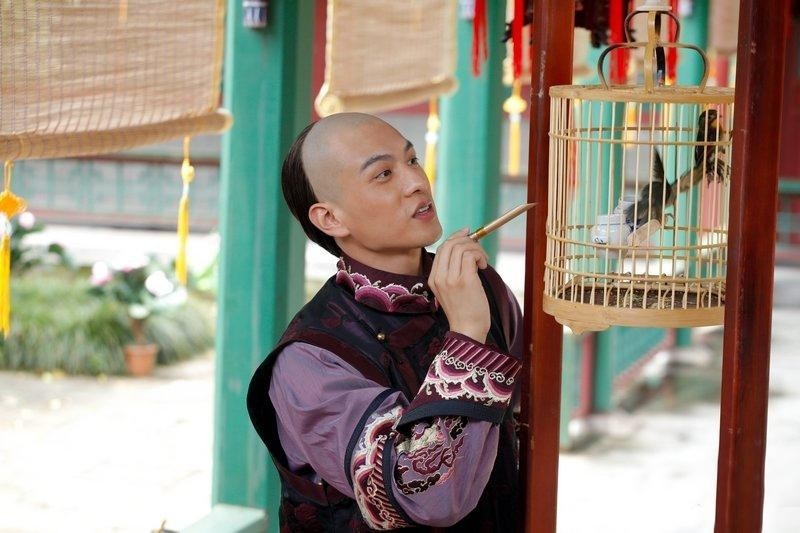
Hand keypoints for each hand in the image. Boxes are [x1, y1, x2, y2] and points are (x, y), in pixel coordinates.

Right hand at [428, 228, 490, 342]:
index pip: (441, 248)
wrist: (468, 330)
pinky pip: (470, 255)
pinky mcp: (464, 280)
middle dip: (467, 240)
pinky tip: (484, 266)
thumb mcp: (451, 290)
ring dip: (476, 249)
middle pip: (449, 244)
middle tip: (479, 249)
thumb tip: (466, 247)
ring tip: (482, 262)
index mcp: (433, 279)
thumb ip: (454, 271)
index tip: (467, 234)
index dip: (455, 237)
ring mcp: (450, 279)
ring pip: (461, 247)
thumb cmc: (464, 311)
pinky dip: (480, 255)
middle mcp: (438, 277)